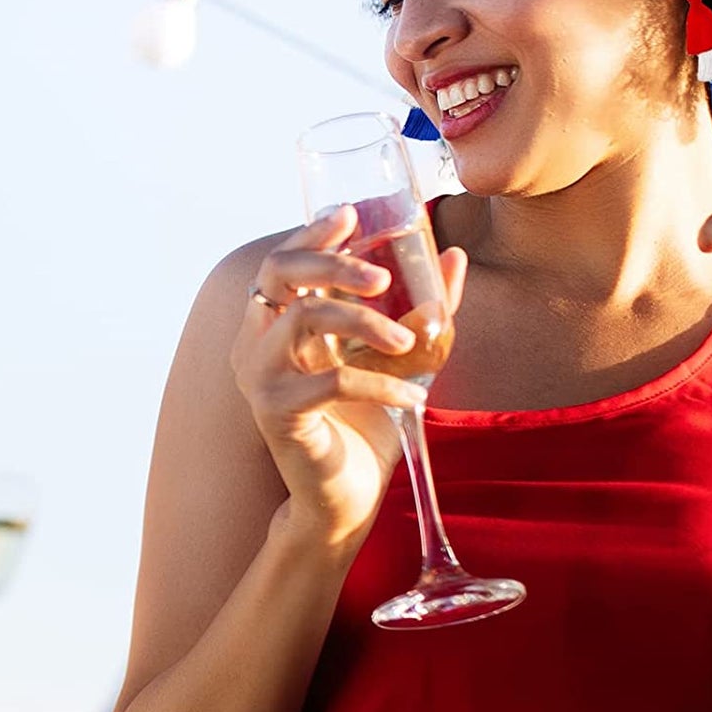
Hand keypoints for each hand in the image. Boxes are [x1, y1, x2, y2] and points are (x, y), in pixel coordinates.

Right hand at [230, 206, 467, 550]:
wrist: (349, 496)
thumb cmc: (369, 423)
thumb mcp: (402, 357)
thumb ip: (425, 308)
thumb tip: (453, 256)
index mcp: (281, 324)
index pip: (284, 262)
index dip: (311, 233)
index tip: (350, 214)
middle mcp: (259, 344)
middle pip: (281, 273)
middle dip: (335, 262)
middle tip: (382, 277)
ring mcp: (262, 378)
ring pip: (305, 316)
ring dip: (365, 321)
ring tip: (409, 343)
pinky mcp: (278, 414)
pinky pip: (331, 380)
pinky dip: (381, 383)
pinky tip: (413, 398)